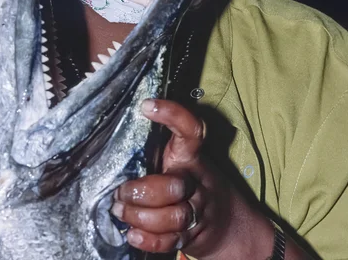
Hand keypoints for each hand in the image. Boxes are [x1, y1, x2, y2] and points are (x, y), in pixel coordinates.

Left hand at [111, 99, 251, 257]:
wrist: (228, 224)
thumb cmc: (193, 182)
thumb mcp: (183, 158)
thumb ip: (162, 145)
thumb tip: (119, 129)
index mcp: (191, 157)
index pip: (190, 131)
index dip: (173, 115)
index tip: (147, 105)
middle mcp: (196, 182)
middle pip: (175, 186)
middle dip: (144, 191)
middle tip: (120, 191)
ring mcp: (195, 210)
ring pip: (173, 217)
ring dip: (141, 216)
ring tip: (120, 210)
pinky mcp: (189, 236)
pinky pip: (170, 241)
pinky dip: (148, 240)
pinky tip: (132, 234)